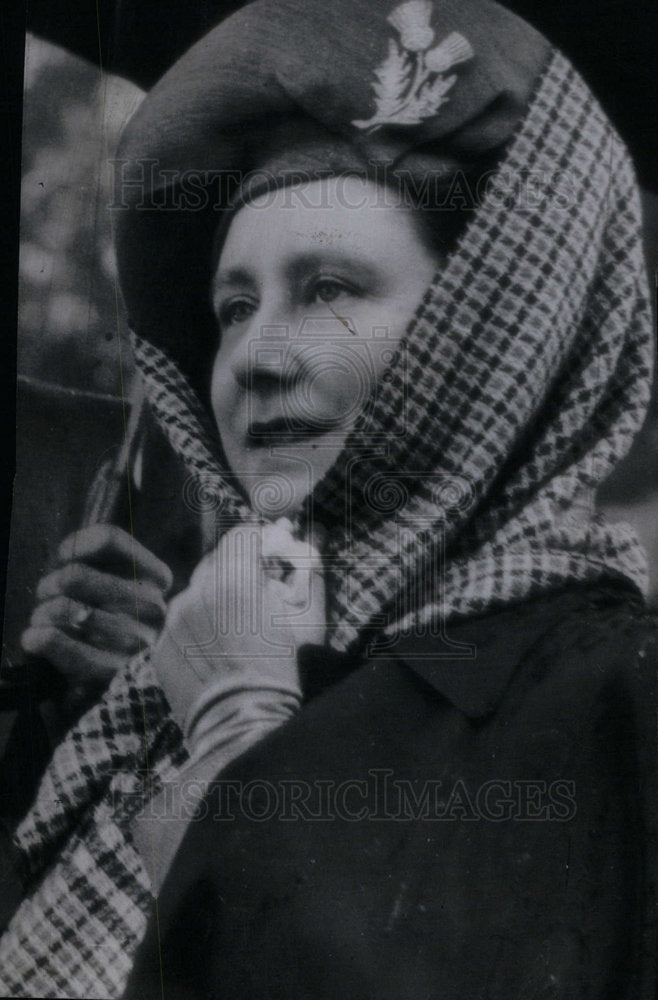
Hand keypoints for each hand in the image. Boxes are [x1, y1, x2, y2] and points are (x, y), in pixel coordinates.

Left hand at [21, 525, 172, 686]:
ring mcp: (135, 642)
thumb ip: (96, 558)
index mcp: (156, 580)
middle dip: (49, 587)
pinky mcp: (109, 673)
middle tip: (48, 602)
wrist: (126, 694)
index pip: (109, 538)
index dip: (75, 546)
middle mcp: (153, 607)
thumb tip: (68, 553)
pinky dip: (37, 638)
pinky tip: (36, 641)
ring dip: (42, 616)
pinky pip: (55, 640)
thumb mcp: (113, 587)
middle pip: (75, 574)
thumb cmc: (111, 628)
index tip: (64, 560)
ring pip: (62, 607)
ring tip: (45, 626)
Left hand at [152, 518, 325, 729]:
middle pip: (216, 562)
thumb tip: (313, 540)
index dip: (259, 541)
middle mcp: (197, 592)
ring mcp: (173, 620)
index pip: (242, 536)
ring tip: (233, 630)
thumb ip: (309, 573)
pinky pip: (178, 625)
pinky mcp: (159, 646)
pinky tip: (213, 652)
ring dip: (213, 600)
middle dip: (236, 571)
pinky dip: (195, 630)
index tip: (269, 554)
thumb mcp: (309, 619)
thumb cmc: (285, 672)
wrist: (245, 727)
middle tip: (255, 595)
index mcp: (235, 579)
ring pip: (195, 593)